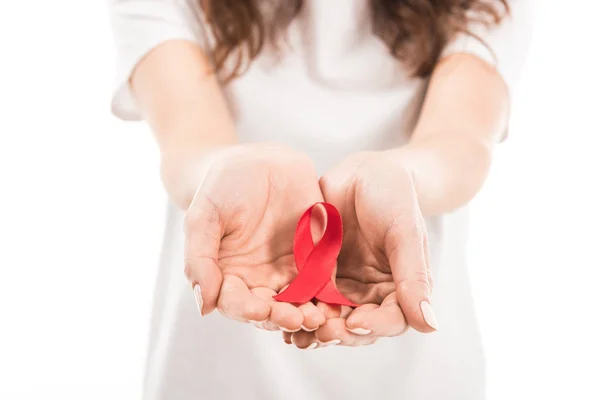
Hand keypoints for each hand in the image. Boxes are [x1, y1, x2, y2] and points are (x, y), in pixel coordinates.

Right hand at [184, 144, 325, 331]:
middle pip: (271, 310)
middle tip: (296, 320)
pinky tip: (334, 301)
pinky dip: (328, 293)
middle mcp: (259, 280)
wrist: (256, 160)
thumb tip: (203, 306)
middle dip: (282, 317)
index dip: (247, 310)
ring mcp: (288, 269)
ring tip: (316, 317)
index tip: (259, 311)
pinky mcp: (315, 256)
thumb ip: (200, 259)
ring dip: (308, 312)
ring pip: (299, 301)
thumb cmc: (221, 188)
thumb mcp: (203, 218)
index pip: (236, 304)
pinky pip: (323, 279)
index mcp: (229, 276)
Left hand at [287, 150, 436, 347]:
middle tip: (321, 333)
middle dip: (339, 332)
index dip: (374, 326)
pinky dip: (294, 309)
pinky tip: (279, 314)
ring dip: (313, 329)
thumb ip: (414, 277)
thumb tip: (430, 325)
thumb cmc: (395, 197)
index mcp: (399, 289)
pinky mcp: (316, 273)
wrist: (366, 171)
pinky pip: (306, 296)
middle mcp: (370, 294)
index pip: (391, 319)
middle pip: (356, 326)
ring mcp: (342, 285)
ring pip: (328, 317)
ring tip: (296, 334)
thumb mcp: (405, 233)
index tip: (355, 323)